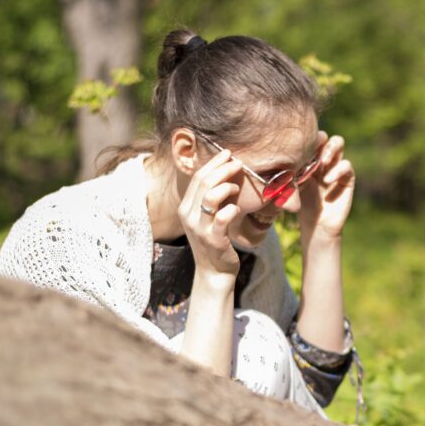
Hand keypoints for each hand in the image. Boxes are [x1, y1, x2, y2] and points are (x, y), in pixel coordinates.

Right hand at [179, 148, 242, 277]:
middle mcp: (189, 215)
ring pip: (210, 196)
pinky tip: (238, 208)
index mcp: (186, 207)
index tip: (228, 153)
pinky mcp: (213, 239)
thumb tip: (227, 173)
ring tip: (237, 189)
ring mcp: (200, 228)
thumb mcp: (208, 217)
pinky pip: (222, 217)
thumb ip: (212, 198)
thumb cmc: (215, 241)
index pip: (198, 178)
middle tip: (238, 163)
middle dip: (222, 169)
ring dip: (227, 187)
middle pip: (203, 183)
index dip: (213, 163)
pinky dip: (232, 209)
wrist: (214, 272)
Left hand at [298, 131, 354, 243]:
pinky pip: (346, 166)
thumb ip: (289, 171)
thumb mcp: (292, 185)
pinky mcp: (347, 179)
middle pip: (326, 136)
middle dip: (321, 139)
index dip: (308, 136)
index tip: (299, 143)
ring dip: (330, 149)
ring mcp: (336, 167)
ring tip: (323, 162)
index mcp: (310, 158)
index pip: (311, 138)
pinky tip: (327, 180)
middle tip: (313, 150)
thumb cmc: (301, 205)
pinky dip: (337, 170)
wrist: (315, 224)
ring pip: (339, 143)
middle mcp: (324, 159)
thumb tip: (276, 156)